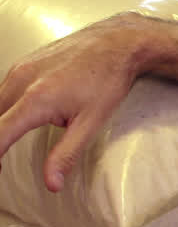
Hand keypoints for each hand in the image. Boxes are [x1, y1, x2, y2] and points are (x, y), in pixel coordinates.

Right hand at [0, 13, 146, 191]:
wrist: (117, 41)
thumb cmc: (108, 80)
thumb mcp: (92, 122)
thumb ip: (66, 154)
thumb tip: (52, 184)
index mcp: (35, 100)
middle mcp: (20, 81)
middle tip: (3, 159)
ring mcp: (19, 69)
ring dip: (1, 124)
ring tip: (7, 143)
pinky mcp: (22, 63)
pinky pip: (3, 90)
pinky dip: (5, 108)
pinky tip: (17, 118)